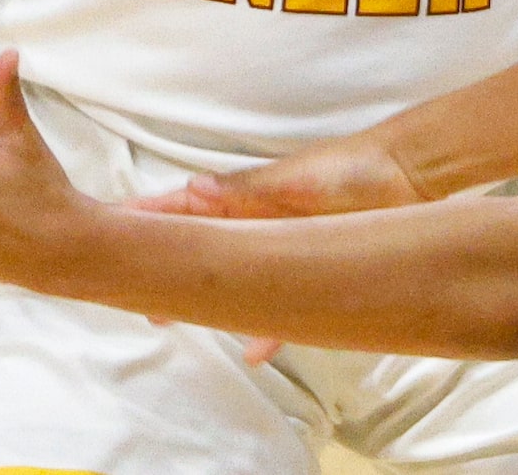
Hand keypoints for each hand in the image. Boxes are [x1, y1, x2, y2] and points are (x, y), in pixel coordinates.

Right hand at [121, 127, 427, 361]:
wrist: (407, 176)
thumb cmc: (349, 167)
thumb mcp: (295, 178)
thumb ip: (246, 190)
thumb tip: (192, 187)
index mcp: (245, 195)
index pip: (185, 207)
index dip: (149, 218)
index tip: (111, 231)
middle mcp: (256, 222)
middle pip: (201, 248)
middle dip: (169, 266)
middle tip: (136, 292)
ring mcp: (282, 246)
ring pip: (233, 277)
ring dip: (209, 297)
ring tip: (173, 320)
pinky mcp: (311, 266)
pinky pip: (280, 301)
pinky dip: (266, 327)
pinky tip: (253, 350)